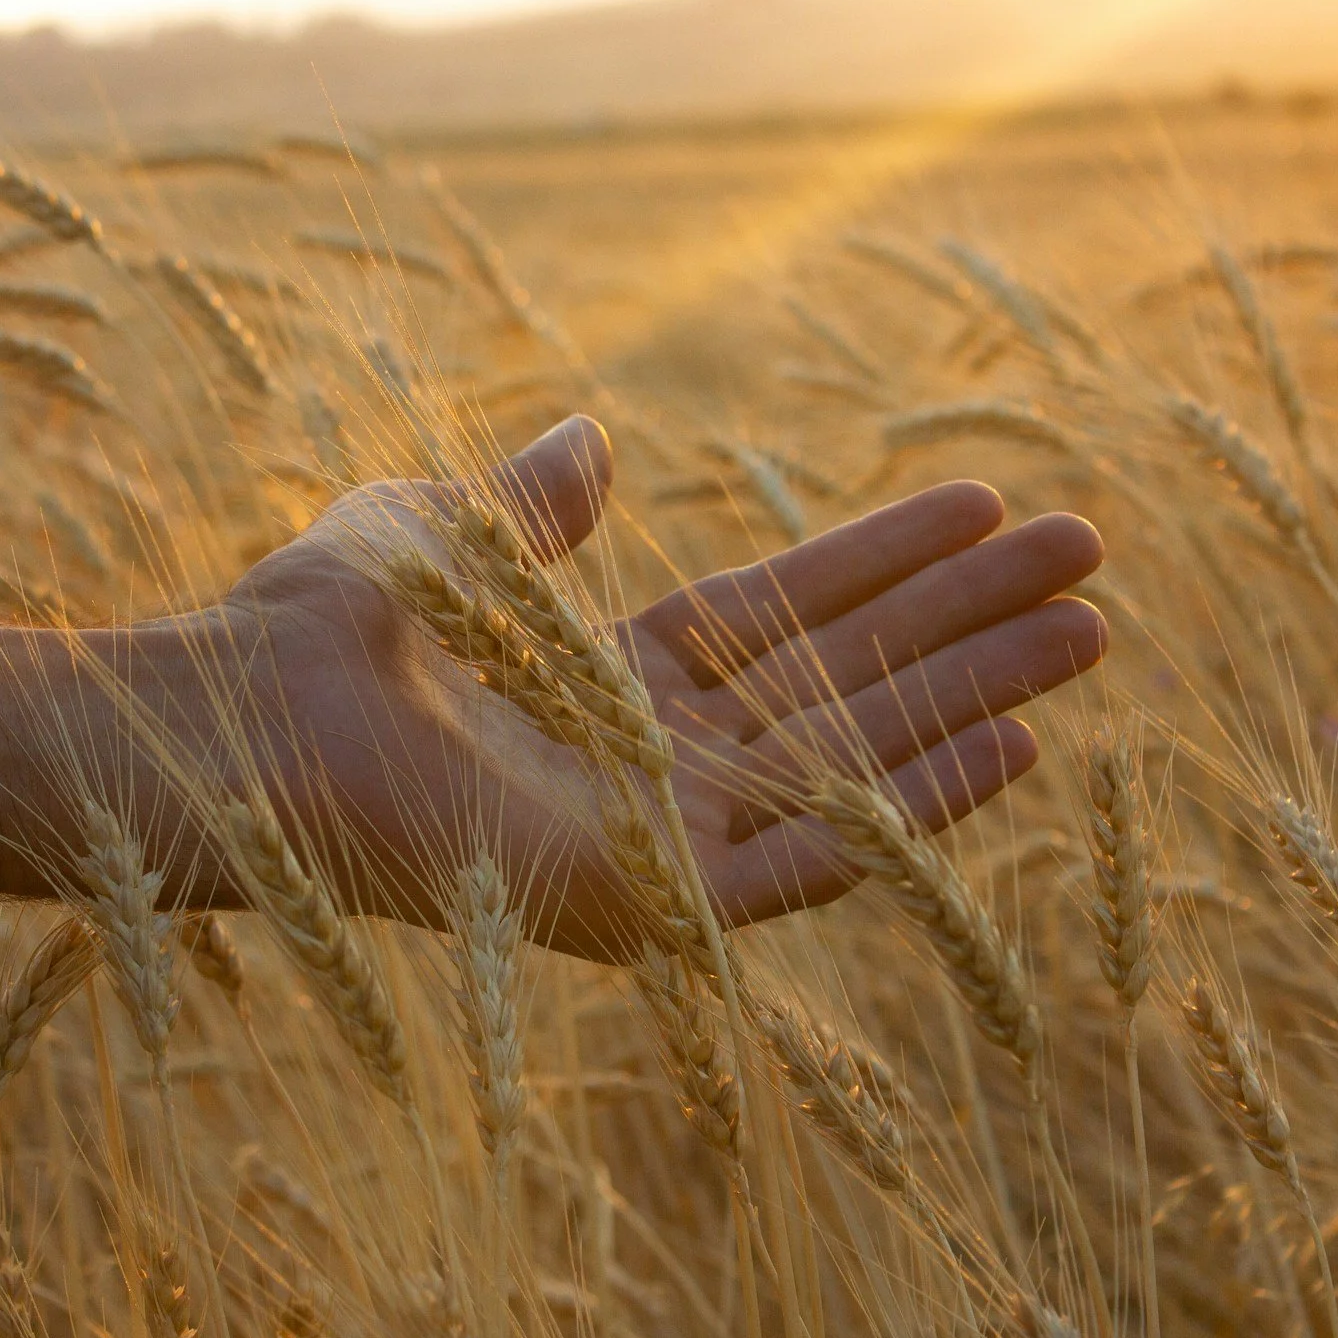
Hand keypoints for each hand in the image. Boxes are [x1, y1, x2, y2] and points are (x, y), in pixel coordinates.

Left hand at [213, 415, 1105, 959]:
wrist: (245, 725)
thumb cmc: (315, 629)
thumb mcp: (443, 532)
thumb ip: (531, 506)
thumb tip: (589, 434)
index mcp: (607, 682)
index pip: (783, 616)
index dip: (885, 560)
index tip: (987, 503)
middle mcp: (652, 763)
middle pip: (847, 681)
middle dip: (967, 621)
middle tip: (1089, 559)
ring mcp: (663, 837)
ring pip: (857, 761)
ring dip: (977, 698)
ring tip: (1092, 633)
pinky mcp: (661, 902)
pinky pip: (818, 860)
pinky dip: (917, 805)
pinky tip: (1017, 743)